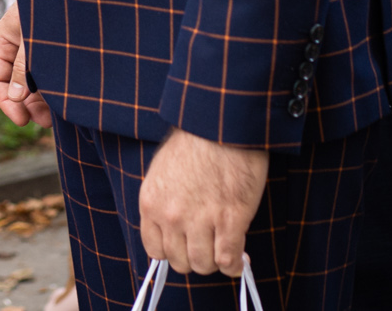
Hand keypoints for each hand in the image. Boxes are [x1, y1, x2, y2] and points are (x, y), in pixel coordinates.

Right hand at [0, 1, 52, 127]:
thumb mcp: (33, 38)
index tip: (22, 121)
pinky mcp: (55, 50)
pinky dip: (54, 89)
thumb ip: (22, 67)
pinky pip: (49, 74)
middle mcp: (18, 47)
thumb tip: (14, 98)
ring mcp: (36, 49)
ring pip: (34, 82)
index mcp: (4, 40)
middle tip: (45, 122)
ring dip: (43, 101)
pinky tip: (65, 100)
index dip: (7, 103)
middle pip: (16, 85)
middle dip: (28, 105)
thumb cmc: (51, 5)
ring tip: (57, 116)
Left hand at [138, 127, 268, 277]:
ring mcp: (199, 220)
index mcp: (151, 203)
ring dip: (216, 262)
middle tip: (209, 247)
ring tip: (225, 251)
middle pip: (180, 261)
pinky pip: (228, 260)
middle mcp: (171, 216)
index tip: (185, 247)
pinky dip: (235, 265)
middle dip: (195, 258)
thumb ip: (164, 201)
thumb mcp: (163, 172)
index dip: (172, 252)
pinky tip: (240, 259)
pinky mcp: (230, 220)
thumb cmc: (194, 142)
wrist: (221, 125)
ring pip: (204, 265)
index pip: (154, 249)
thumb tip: (174, 226)